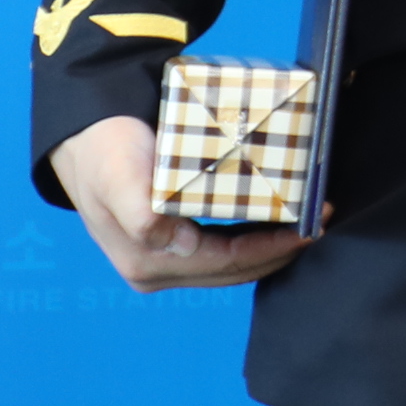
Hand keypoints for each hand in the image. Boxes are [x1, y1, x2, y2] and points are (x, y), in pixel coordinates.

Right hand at [50, 114, 313, 292]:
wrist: (84, 134)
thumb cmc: (104, 151)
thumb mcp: (119, 176)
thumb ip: (143, 213)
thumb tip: (180, 243)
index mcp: (147, 262)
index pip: (227, 264)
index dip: (273, 248)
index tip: (311, 225)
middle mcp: (155, 270)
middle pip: (233, 271)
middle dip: (280, 250)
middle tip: (321, 219)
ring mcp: (161, 260)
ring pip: (230, 264)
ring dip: (269, 247)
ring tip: (306, 220)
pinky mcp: (168, 243)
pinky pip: (221, 249)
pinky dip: (252, 238)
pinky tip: (274, 220)